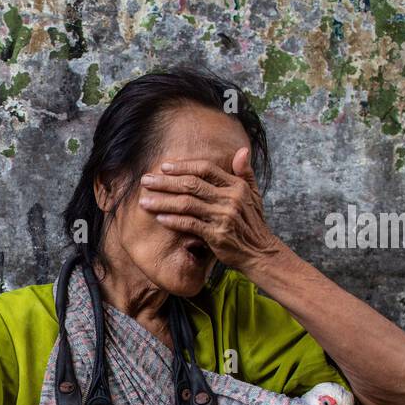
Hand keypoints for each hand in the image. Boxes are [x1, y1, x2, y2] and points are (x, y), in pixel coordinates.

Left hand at [138, 147, 284, 273]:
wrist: (260, 253)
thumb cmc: (253, 223)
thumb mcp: (254, 195)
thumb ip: (246, 173)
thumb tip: (242, 150)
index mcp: (237, 186)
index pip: (206, 169)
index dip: (183, 166)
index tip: (164, 166)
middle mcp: (230, 199)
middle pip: (191, 185)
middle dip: (165, 182)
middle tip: (146, 181)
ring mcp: (223, 217)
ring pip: (186, 204)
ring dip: (163, 201)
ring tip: (145, 201)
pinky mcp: (216, 235)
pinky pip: (189, 225)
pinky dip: (173, 221)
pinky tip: (159, 218)